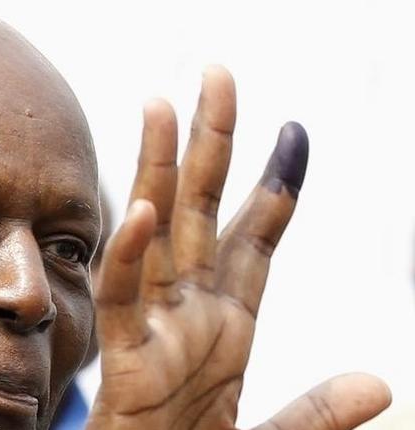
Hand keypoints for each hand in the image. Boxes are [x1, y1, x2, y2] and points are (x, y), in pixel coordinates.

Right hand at [86, 66, 390, 429]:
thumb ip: (317, 414)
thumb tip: (379, 382)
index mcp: (229, 327)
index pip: (255, 241)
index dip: (276, 187)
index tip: (294, 133)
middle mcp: (190, 314)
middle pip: (200, 213)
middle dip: (211, 144)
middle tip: (217, 77)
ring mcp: (156, 330)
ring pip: (155, 237)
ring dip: (159, 171)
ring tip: (160, 106)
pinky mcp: (125, 362)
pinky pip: (123, 301)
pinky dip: (129, 257)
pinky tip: (142, 210)